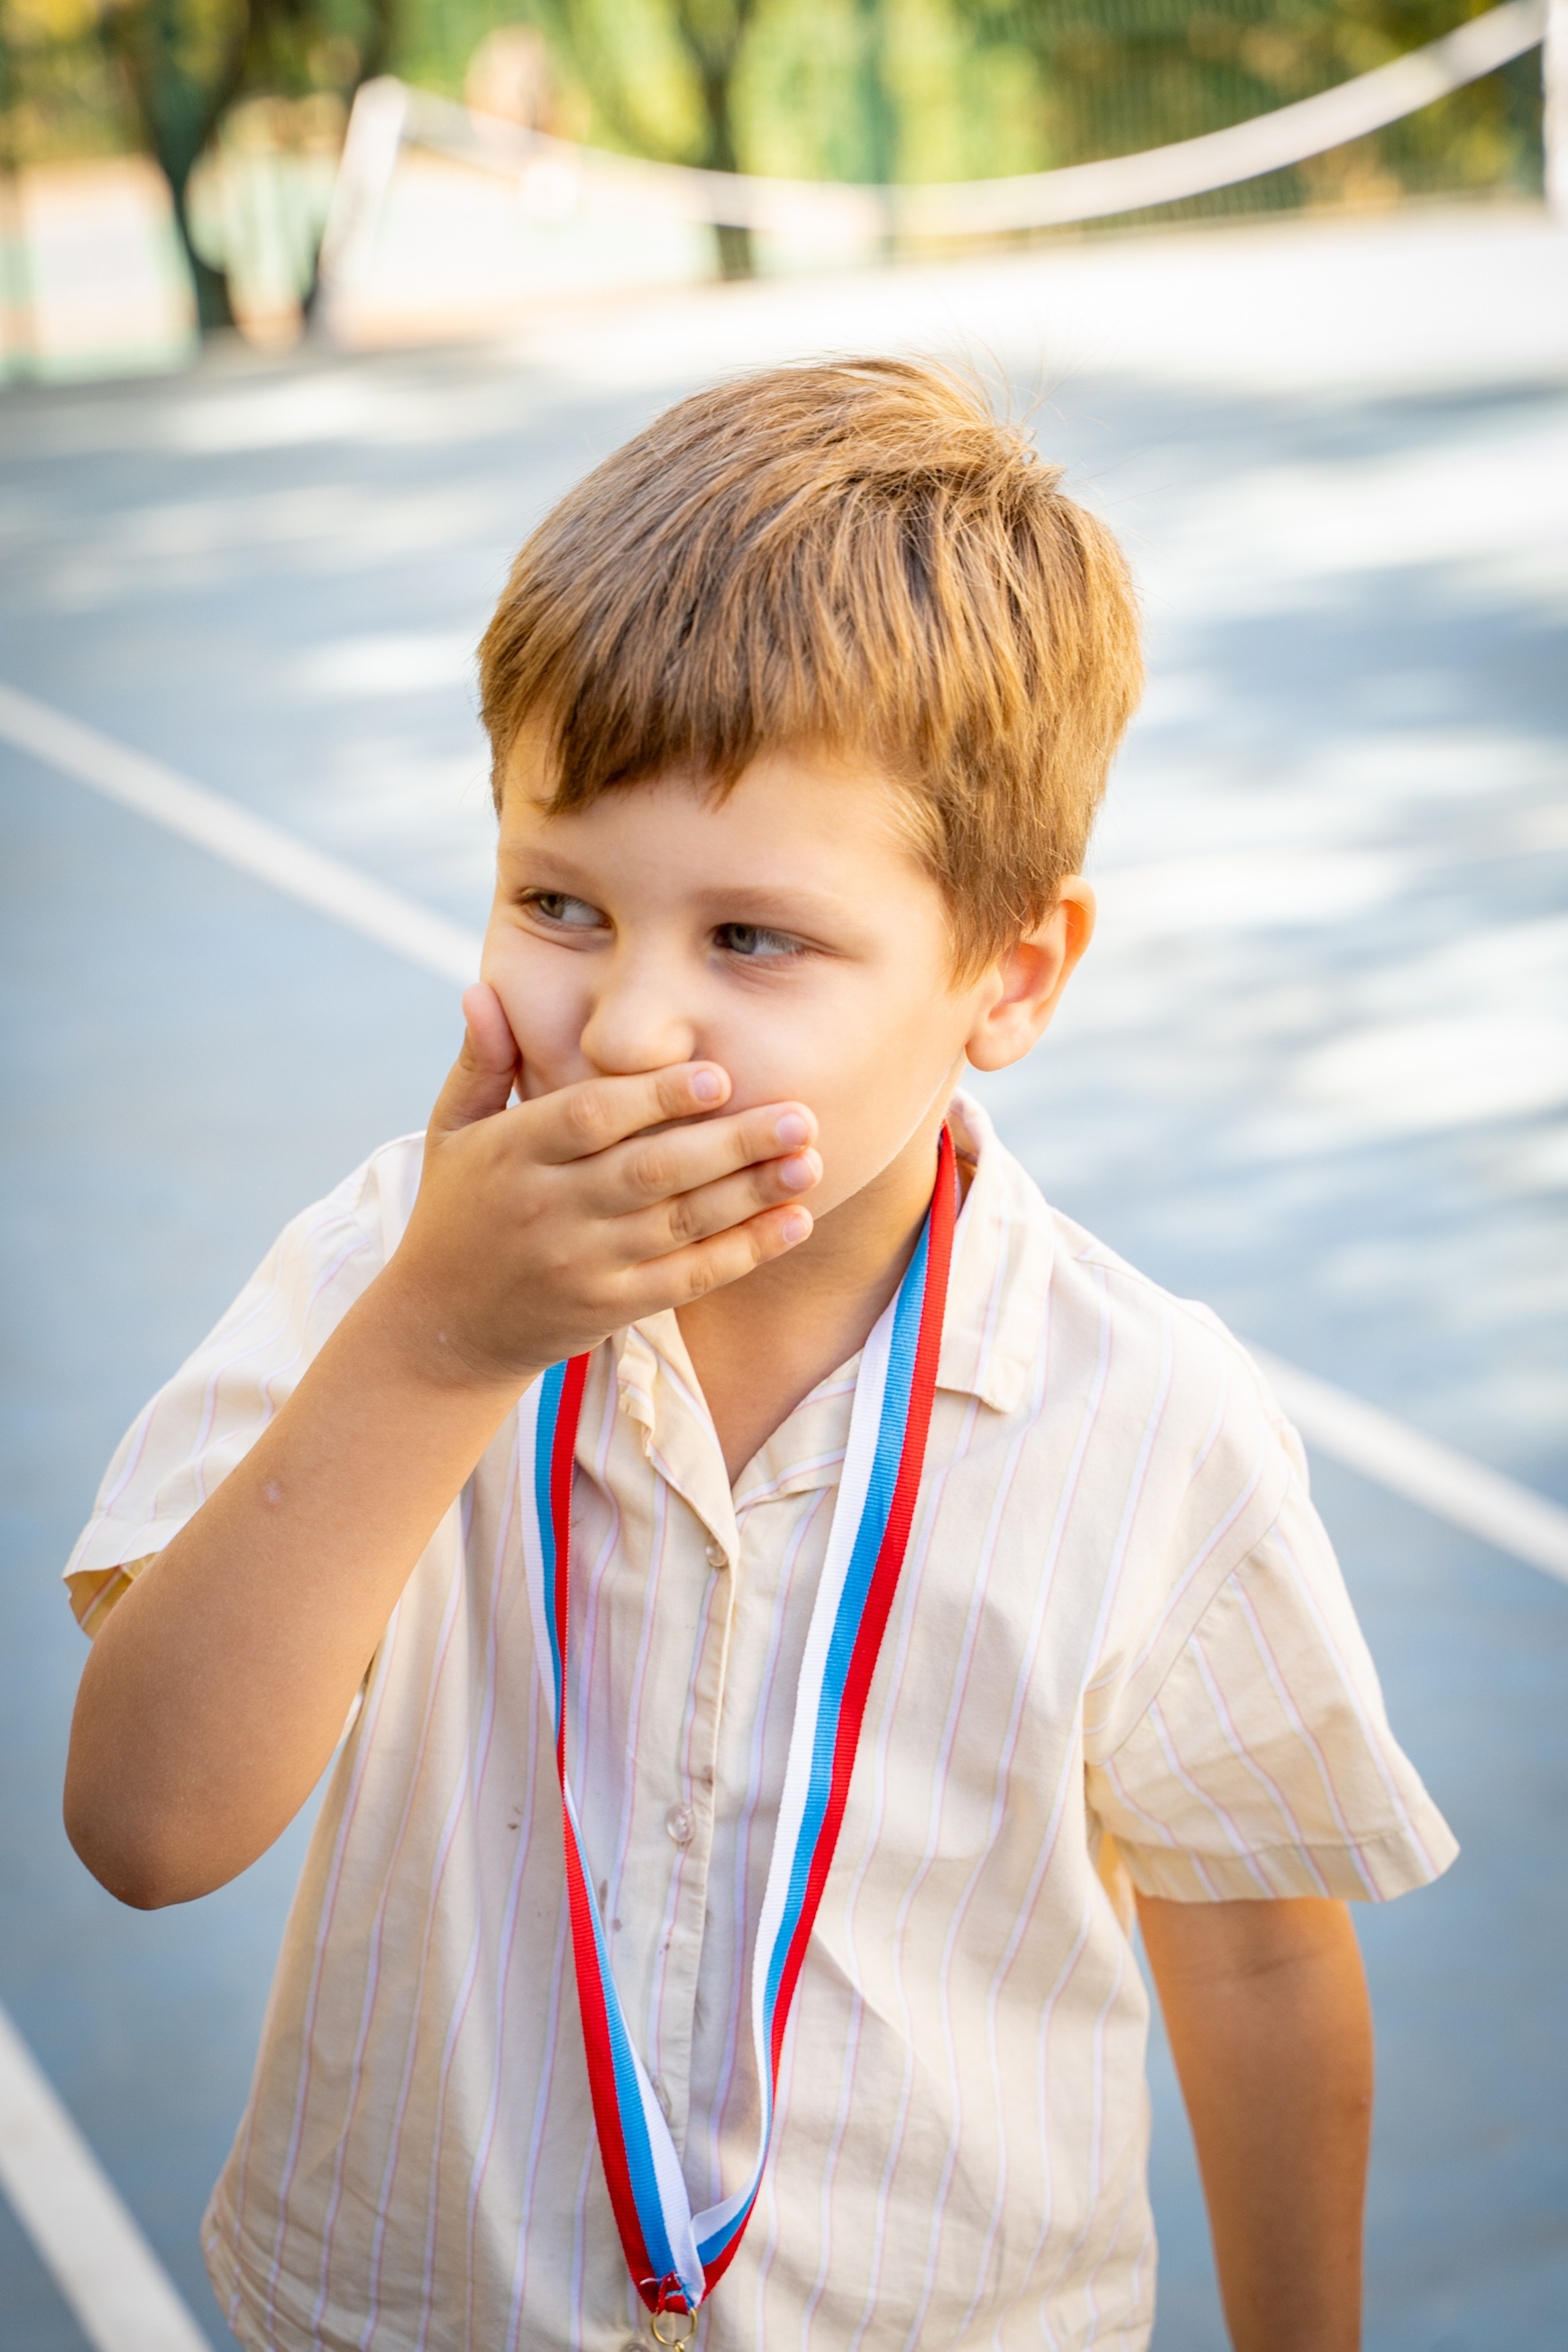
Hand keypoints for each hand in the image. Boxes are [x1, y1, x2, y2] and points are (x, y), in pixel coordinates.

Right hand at [381, 984, 821, 1387]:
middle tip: (800, 1115)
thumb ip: (482, 1062)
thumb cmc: (458, 1210)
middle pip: (650, 1171)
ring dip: (751, 1194)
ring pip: (678, 1224)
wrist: (443, 1327)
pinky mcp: (609, 1307)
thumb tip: (482, 991)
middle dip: (730, 1144)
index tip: (720, 1076)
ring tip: (809, 1162)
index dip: (656, 1097)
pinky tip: (794, 1224)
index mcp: (513, 1153)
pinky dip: (743, 1252)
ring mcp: (582, 1264)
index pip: (591, 1117)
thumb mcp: (451, 1131)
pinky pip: (686, 1279)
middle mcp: (549, 1209)